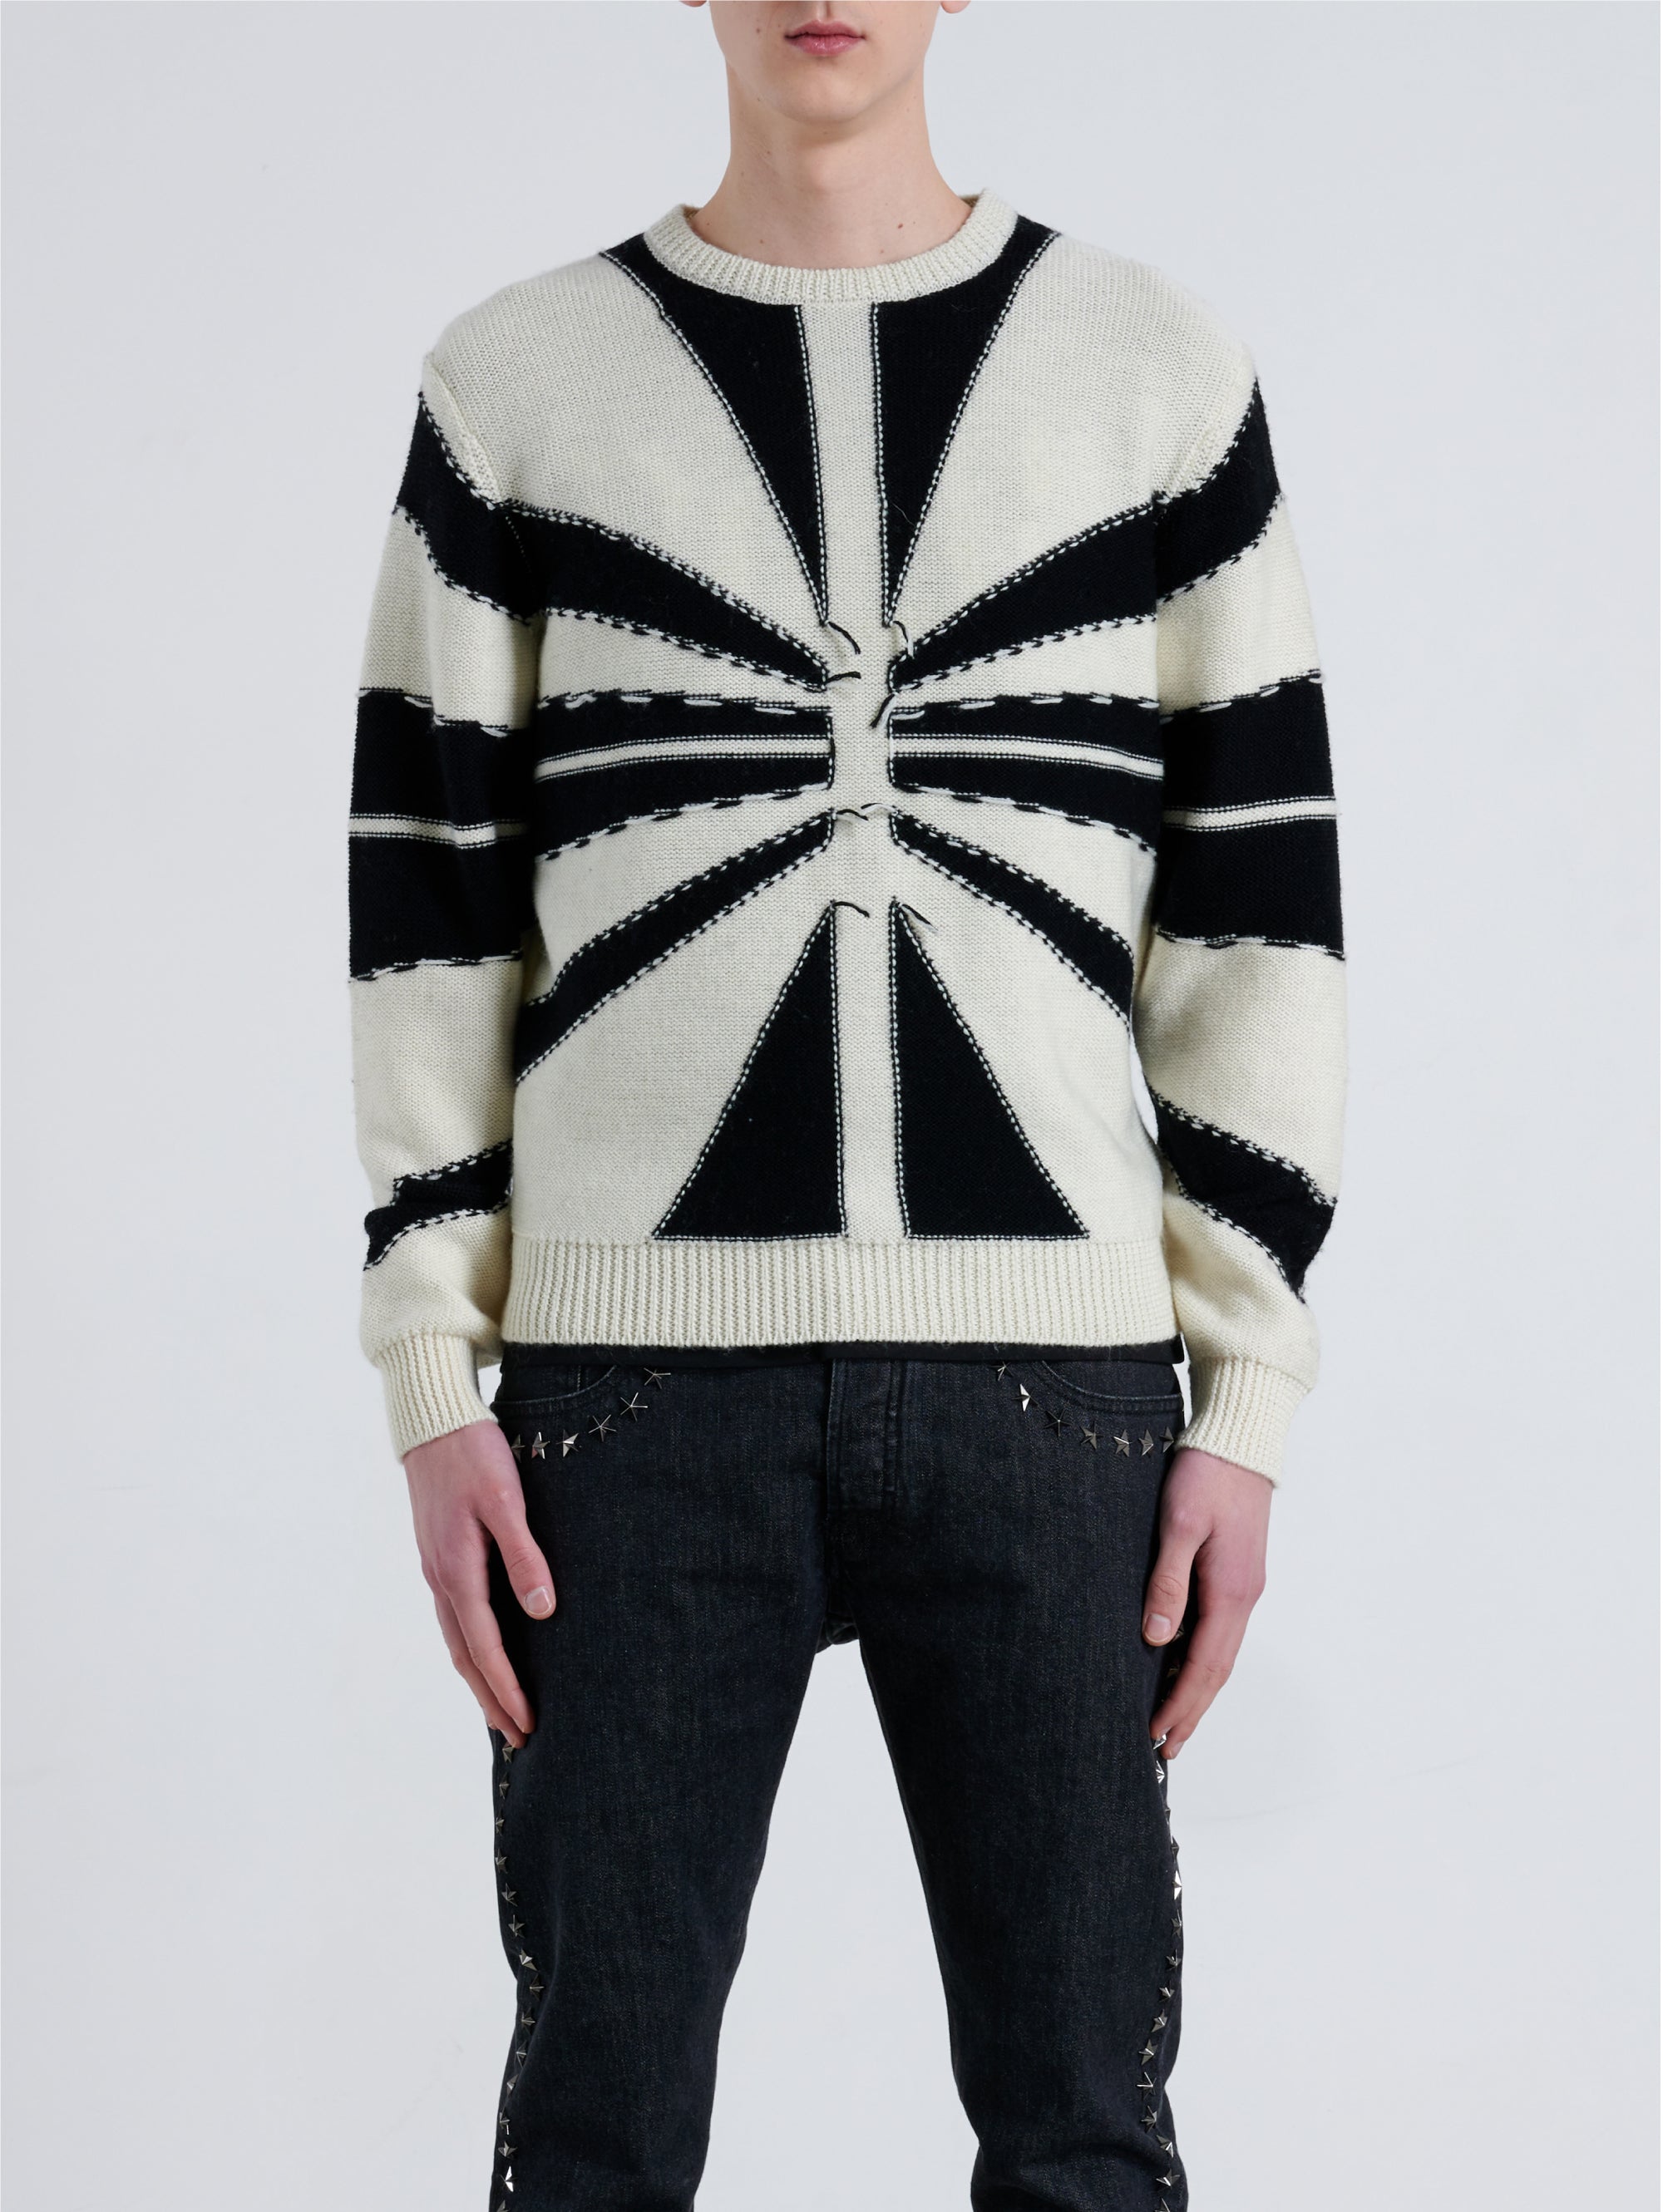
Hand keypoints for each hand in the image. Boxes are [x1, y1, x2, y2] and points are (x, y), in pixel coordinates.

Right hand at [403, 1421, 555, 1747]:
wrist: (433, 1420)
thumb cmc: (474, 1454)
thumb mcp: (506, 1501)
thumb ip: (524, 1555)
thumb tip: (542, 1610)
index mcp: (457, 1570)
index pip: (484, 1646)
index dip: (505, 1688)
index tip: (526, 1723)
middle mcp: (441, 1577)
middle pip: (464, 1655)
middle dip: (490, 1699)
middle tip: (517, 1737)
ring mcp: (435, 1567)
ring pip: (456, 1639)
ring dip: (478, 1678)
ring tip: (500, 1710)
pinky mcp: (439, 1555)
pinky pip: (453, 1616)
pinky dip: (468, 1647)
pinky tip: (482, 1652)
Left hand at [1143, 1446, 1271, 1759]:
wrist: (1241, 1438)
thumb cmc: (1206, 1473)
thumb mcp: (1178, 1524)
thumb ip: (1168, 1581)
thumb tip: (1157, 1638)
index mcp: (1231, 1591)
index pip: (1206, 1666)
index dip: (1181, 1705)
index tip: (1157, 1735)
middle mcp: (1244, 1595)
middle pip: (1218, 1669)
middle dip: (1191, 1711)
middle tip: (1165, 1749)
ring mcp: (1243, 1585)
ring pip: (1220, 1651)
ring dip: (1197, 1689)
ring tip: (1171, 1720)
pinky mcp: (1237, 1572)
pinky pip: (1219, 1629)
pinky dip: (1202, 1658)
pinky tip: (1181, 1665)